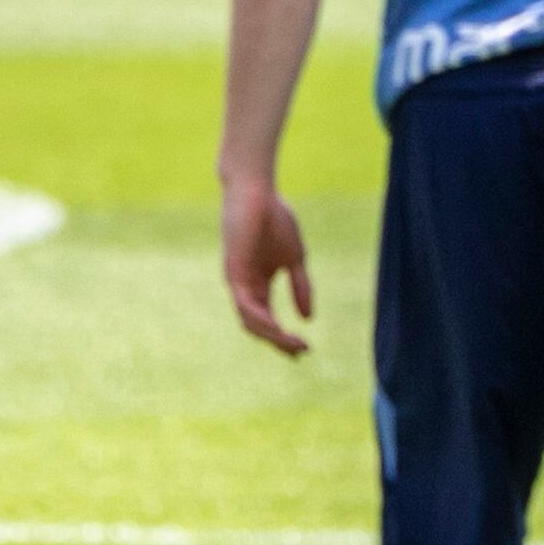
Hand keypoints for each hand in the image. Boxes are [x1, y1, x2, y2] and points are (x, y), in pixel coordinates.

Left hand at [222, 174, 314, 356]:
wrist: (258, 192)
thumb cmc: (275, 219)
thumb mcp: (296, 258)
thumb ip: (300, 287)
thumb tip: (309, 318)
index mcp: (258, 283)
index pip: (267, 320)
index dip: (284, 338)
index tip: (304, 350)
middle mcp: (245, 286)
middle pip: (258, 326)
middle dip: (279, 342)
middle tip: (300, 352)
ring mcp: (238, 281)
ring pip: (250, 321)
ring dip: (272, 336)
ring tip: (292, 343)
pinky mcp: (234, 272)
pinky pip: (245, 305)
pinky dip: (261, 319)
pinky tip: (277, 328)